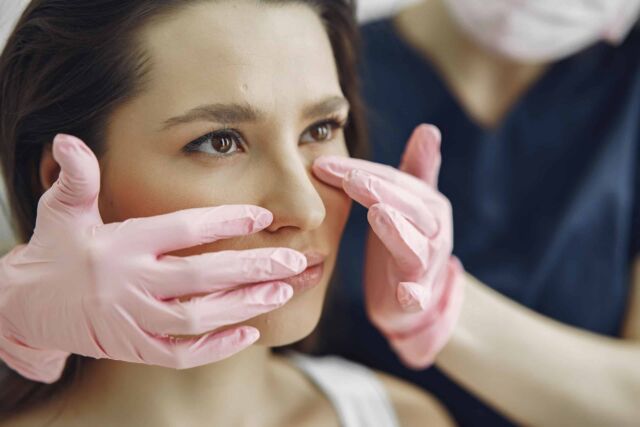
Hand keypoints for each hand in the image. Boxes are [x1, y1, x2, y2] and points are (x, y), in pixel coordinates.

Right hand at [0, 134, 305, 382]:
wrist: (25, 307)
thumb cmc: (55, 252)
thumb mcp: (61, 212)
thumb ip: (77, 179)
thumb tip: (69, 139)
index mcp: (121, 244)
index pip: (180, 229)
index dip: (224, 220)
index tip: (264, 214)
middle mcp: (129, 283)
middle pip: (199, 277)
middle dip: (250, 268)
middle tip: (294, 260)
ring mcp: (131, 320)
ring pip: (195, 318)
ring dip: (242, 306)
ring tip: (282, 292)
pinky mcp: (134, 348)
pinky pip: (179, 354)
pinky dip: (214, 348)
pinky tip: (249, 334)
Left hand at [313, 124, 463, 368]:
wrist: (412, 299)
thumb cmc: (405, 243)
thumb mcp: (410, 204)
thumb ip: (418, 169)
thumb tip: (429, 128)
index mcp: (427, 206)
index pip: (394, 182)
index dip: (362, 171)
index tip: (323, 164)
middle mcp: (433, 232)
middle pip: (410, 208)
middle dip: (381, 191)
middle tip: (352, 180)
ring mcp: (427, 266)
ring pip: (415, 247)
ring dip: (398, 232)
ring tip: (379, 215)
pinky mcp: (417, 296)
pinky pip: (418, 296)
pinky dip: (414, 295)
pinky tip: (406, 294)